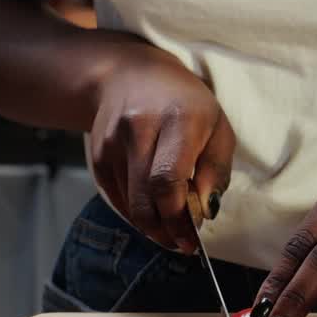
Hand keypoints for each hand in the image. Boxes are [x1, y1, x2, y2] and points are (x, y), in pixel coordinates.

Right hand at [89, 44, 234, 251]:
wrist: (130, 73)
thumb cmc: (185, 102)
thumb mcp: (217, 126)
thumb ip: (217, 169)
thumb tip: (206, 211)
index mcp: (177, 119)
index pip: (168, 181)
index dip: (178, 218)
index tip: (192, 239)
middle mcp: (139, 128)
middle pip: (145, 199)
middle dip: (165, 230)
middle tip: (181, 243)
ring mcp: (112, 142)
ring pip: (130, 204)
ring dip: (152, 225)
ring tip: (171, 226)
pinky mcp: (98, 155)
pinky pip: (117, 198)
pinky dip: (137, 212)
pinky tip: (153, 210)